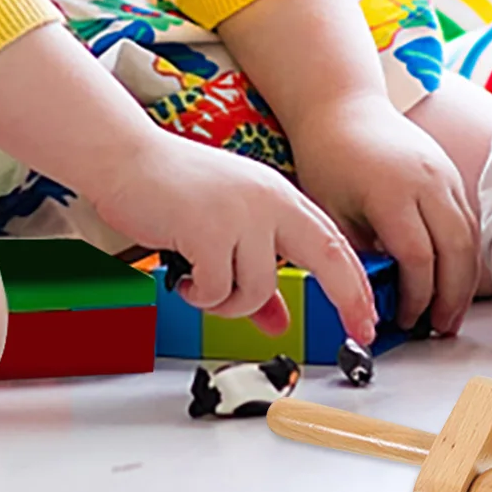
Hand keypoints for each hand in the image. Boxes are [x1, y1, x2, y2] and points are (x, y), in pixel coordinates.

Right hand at [92, 127, 377, 345]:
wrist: (125, 158)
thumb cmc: (170, 188)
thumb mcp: (225, 225)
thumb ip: (256, 274)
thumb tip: (278, 321)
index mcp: (276, 196)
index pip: (333, 242)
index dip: (355, 284)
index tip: (366, 318)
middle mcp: (267, 201)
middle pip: (327, 256)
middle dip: (348, 299)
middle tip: (356, 333)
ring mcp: (239, 214)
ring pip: (259, 289)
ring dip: (229, 304)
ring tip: (202, 286)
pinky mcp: (207, 230)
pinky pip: (217, 290)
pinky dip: (200, 296)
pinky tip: (183, 279)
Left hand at [286, 95, 478, 335]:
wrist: (342, 106)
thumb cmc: (327, 155)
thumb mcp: (329, 208)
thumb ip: (355, 250)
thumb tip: (374, 296)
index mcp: (392, 191)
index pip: (418, 256)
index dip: (416, 295)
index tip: (405, 319)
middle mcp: (427, 182)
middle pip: (456, 251)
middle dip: (451, 297)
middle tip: (440, 328)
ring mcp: (444, 175)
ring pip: (470, 238)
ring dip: (464, 280)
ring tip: (449, 313)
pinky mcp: (450, 173)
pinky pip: (468, 221)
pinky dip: (464, 254)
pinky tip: (452, 279)